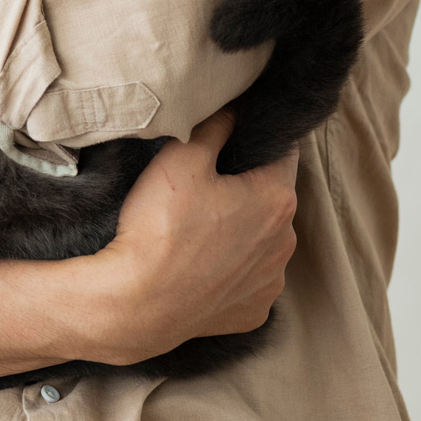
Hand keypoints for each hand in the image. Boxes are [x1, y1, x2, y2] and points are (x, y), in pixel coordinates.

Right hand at [85, 111, 298, 364]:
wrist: (135, 304)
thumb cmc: (159, 229)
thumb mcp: (181, 157)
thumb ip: (216, 125)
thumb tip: (235, 108)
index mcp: (277, 199)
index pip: (282, 153)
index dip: (255, 143)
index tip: (228, 146)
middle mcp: (285, 243)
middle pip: (272, 199)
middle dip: (246, 190)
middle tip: (203, 188)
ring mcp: (270, 282)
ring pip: (262, 241)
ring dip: (242, 232)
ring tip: (198, 231)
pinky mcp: (252, 312)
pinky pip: (248, 280)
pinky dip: (231, 271)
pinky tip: (201, 267)